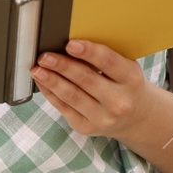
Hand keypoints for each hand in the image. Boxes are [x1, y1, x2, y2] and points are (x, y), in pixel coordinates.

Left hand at [30, 40, 150, 141]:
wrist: (135, 118)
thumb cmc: (125, 85)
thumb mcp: (125, 69)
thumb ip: (105, 58)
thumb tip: (70, 44)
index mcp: (131, 80)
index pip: (109, 62)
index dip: (89, 52)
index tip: (70, 44)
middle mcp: (119, 101)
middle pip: (86, 80)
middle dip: (62, 66)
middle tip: (45, 56)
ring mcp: (103, 118)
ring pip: (72, 96)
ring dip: (52, 81)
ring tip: (38, 69)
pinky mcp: (87, 128)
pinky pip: (64, 108)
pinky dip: (50, 93)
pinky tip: (42, 81)